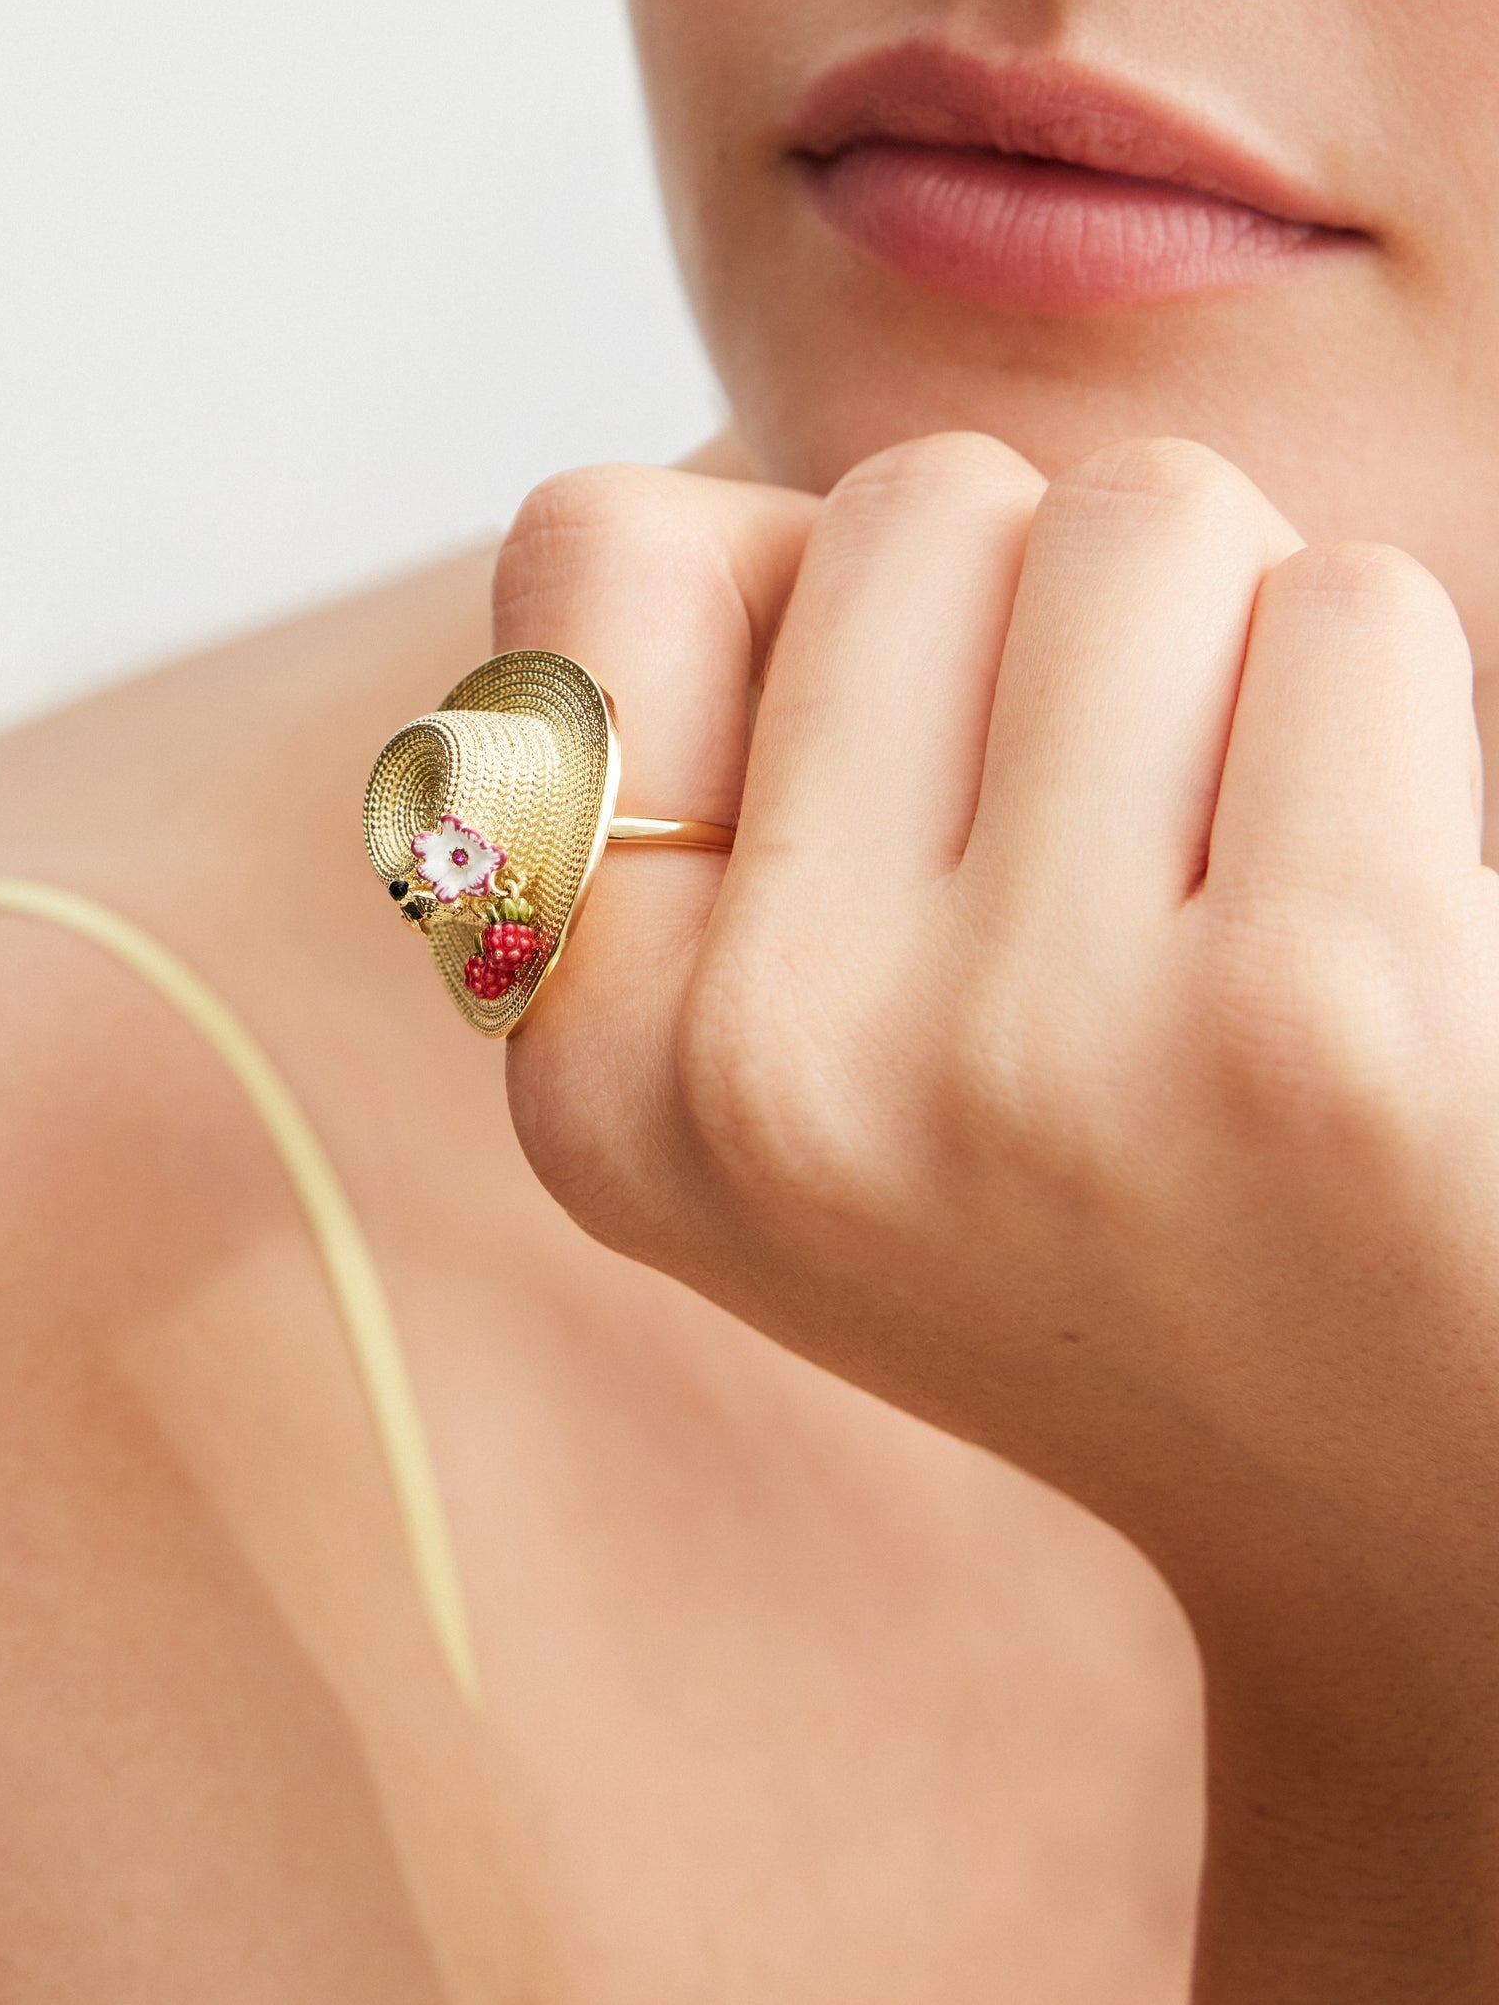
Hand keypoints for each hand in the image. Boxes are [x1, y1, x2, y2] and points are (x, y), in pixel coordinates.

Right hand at [495, 436, 1498, 1994]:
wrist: (1417, 1511)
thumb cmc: (1126, 1189)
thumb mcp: (810, 1042)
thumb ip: (707, 744)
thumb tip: (693, 503)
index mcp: (604, 1074)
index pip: (596, 546)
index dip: (801, 596)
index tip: (921, 799)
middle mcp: (769, 1076)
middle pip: (922, 502)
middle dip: (1064, 608)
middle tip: (1137, 856)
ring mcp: (1028, 1052)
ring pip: (1145, 516)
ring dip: (1247, 643)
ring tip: (1264, 886)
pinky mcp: (1313, 1026)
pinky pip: (1352, 613)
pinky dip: (1404, 718)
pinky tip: (1403, 937)